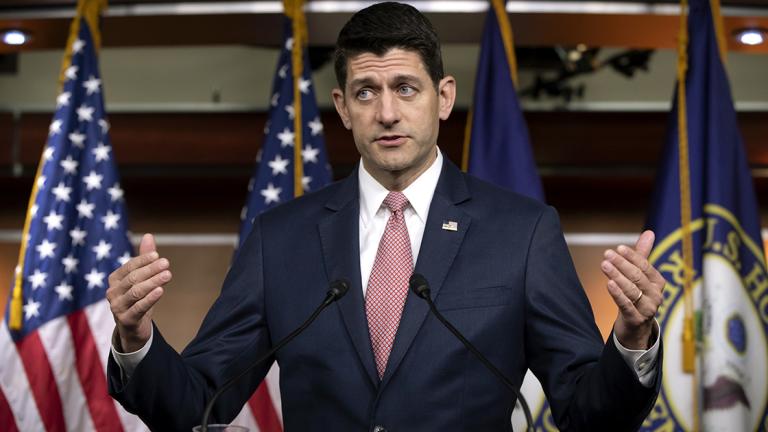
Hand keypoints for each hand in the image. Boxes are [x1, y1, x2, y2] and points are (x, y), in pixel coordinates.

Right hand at [106, 234, 171, 352]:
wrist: (133, 328)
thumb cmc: (137, 299)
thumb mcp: (141, 279)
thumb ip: (144, 259)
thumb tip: (149, 235)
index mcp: (115, 279)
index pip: (129, 267)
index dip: (143, 260)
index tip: (158, 256)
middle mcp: (112, 292)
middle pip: (133, 278)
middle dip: (151, 270)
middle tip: (166, 263)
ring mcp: (117, 307)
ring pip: (136, 292)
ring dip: (153, 282)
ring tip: (168, 275)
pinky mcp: (125, 320)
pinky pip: (139, 307)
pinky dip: (150, 298)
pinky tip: (161, 290)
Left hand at [600, 230, 665, 349]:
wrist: (636, 326)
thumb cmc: (637, 296)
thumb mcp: (640, 276)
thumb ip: (642, 255)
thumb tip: (649, 232)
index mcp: (658, 282)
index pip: (645, 266)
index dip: (631, 256)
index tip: (618, 248)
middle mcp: (656, 295)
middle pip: (637, 276)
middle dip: (621, 264)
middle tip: (606, 254)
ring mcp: (648, 308)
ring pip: (631, 290)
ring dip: (617, 276)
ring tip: (604, 265)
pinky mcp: (636, 319)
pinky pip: (626, 304)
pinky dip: (617, 293)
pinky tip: (609, 284)